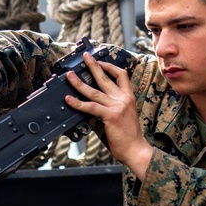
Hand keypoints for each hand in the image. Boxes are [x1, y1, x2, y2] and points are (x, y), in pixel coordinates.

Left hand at [64, 53, 153, 178]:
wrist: (136, 149)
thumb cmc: (130, 136)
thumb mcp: (125, 116)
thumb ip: (113, 107)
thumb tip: (95, 104)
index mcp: (129, 97)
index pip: (121, 75)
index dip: (109, 66)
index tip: (100, 62)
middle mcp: (124, 98)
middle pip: (106, 77)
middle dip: (93, 65)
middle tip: (85, 56)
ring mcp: (117, 106)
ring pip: (94, 91)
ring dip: (79, 82)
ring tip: (70, 75)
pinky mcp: (110, 115)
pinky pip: (91, 106)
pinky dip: (78, 103)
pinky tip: (69, 99)